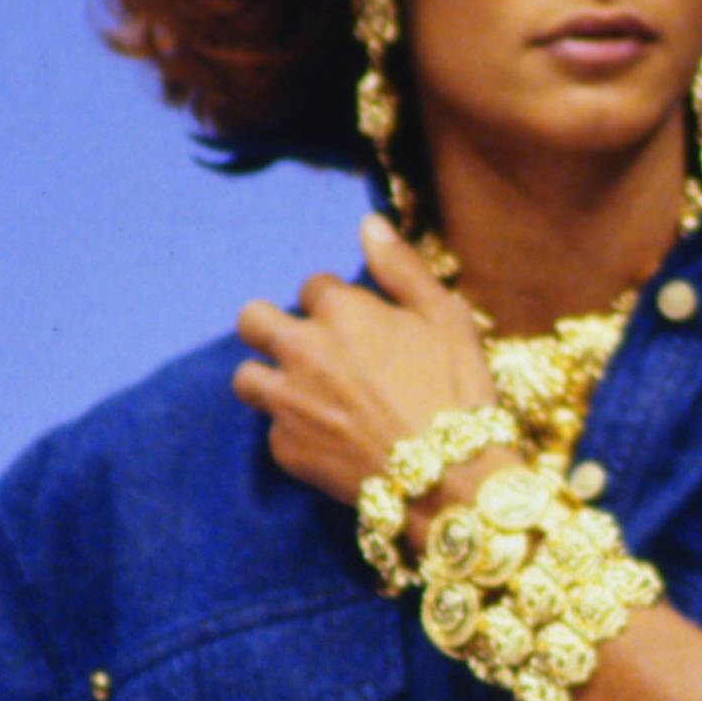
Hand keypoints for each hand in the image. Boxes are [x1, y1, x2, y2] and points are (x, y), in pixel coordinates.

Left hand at [231, 216, 495, 512]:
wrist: (450, 477)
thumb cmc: (456, 391)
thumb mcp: (444, 317)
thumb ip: (400, 267)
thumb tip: (369, 223)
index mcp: (340, 309)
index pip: (313, 286)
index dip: (336, 304)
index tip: (359, 326)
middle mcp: (302, 349)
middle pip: (252, 320)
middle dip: (270, 326)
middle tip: (303, 348)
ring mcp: (288, 401)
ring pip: (246, 376)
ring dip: (268, 378)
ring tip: (303, 394)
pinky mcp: (285, 448)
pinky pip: (273, 430)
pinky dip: (296, 431)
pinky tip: (330, 439)